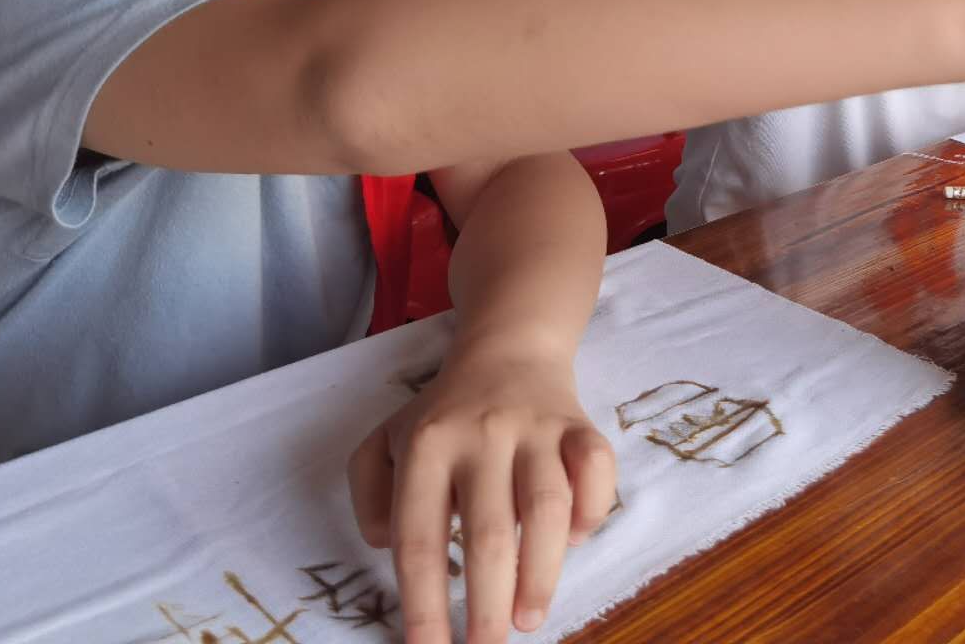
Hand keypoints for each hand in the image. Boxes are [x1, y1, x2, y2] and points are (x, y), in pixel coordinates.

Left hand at [348, 344, 615, 641]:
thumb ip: (367, 495)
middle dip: (487, 604)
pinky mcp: (580, 424)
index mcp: (426, 445)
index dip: (423, 603)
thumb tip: (386, 547)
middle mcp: (481, 434)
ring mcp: (535, 428)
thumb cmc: (444, 412)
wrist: (508, 347)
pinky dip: (592, 509)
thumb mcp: (384, 440)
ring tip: (528, 618)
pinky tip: (575, 538)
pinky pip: (597, 468)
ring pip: (546, 507)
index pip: (418, 537)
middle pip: (487, 532)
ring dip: (540, 573)